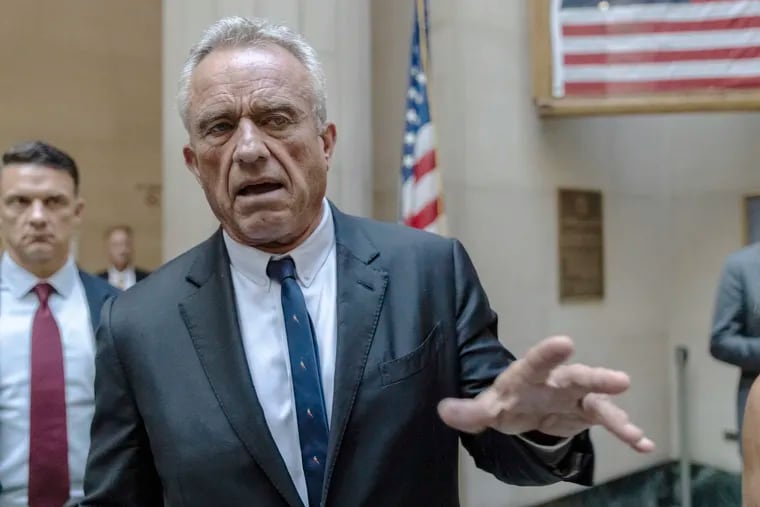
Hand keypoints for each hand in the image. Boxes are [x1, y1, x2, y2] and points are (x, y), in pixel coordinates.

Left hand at [437, 335, 654, 452]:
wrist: (526, 408)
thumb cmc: (507, 401)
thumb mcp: (486, 408)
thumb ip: (468, 412)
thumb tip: (443, 411)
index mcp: (528, 375)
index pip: (535, 362)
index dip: (548, 353)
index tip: (564, 343)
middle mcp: (556, 381)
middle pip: (576, 376)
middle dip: (596, 378)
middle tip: (619, 380)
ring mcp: (576, 396)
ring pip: (598, 400)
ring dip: (616, 412)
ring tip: (632, 430)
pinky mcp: (589, 412)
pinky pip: (610, 421)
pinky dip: (626, 431)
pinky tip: (643, 444)